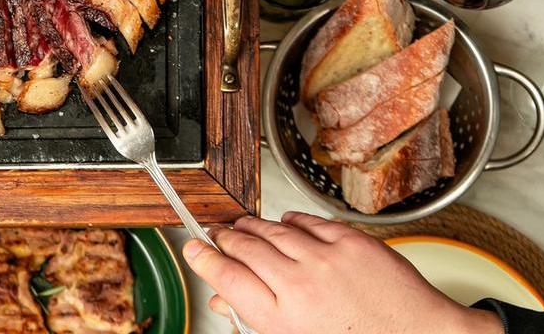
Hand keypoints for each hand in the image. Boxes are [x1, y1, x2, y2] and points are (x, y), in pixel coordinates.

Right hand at [182, 212, 502, 333]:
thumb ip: (256, 322)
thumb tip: (225, 302)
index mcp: (280, 320)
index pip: (224, 276)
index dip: (202, 257)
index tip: (193, 248)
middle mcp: (298, 285)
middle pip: (242, 246)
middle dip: (223, 238)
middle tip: (216, 236)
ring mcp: (324, 259)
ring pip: (270, 228)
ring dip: (251, 226)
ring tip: (245, 227)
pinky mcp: (350, 241)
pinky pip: (305, 221)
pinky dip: (289, 221)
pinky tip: (286, 226)